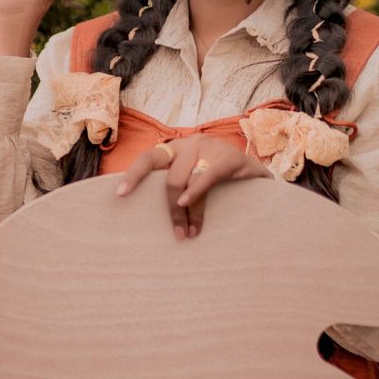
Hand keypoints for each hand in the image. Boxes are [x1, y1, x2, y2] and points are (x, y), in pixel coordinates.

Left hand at [115, 133, 270, 238]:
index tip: (119, 195)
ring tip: (190, 233)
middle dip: (170, 210)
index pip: (149, 159)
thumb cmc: (220, 179)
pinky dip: (196, 192)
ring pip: (187, 181)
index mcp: (177, 149)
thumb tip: (148, 216)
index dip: (133, 176)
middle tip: (177, 234)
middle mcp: (190, 145)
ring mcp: (210, 149)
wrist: (258, 171)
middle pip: (169, 179)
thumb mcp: (195, 176)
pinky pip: (208, 177)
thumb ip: (177, 186)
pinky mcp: (230, 158)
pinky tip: (189, 207)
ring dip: (187, 212)